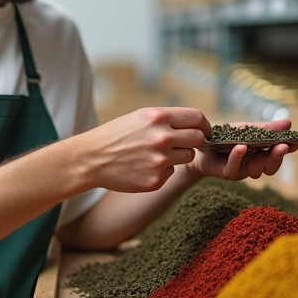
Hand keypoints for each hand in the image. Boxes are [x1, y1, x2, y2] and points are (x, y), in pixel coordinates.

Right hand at [73, 107, 210, 192]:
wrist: (91, 159)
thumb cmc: (116, 135)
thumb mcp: (140, 117)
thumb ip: (167, 119)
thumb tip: (195, 125)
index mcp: (158, 117)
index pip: (197, 117)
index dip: (205, 124)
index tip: (205, 130)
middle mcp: (162, 137)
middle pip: (198, 138)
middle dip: (196, 140)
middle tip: (185, 143)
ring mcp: (160, 160)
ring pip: (187, 156)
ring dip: (179, 155)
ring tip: (156, 154)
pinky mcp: (156, 180)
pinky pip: (172, 173)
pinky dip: (163, 170)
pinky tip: (144, 166)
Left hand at [190, 118, 297, 180]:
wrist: (201, 144)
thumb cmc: (226, 136)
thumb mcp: (247, 128)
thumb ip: (266, 128)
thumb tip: (288, 123)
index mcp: (262, 152)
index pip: (278, 153)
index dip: (287, 149)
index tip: (295, 142)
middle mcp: (255, 163)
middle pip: (271, 166)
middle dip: (277, 156)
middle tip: (283, 146)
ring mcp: (242, 170)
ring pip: (257, 171)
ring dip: (258, 159)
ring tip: (256, 146)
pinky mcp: (228, 173)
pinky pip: (234, 168)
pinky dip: (238, 158)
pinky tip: (241, 148)